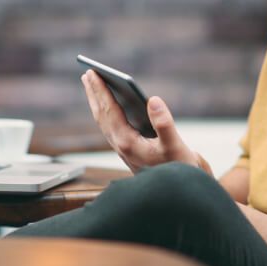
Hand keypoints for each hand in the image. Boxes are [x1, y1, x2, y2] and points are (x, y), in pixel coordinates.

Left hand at [81, 70, 210, 174]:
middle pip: (101, 115)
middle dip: (94, 93)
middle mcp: (120, 146)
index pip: (109, 111)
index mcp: (127, 142)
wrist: (179, 192)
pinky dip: (106, 111)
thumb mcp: (175, 146)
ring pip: (104, 121)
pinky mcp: (128, 150)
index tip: (92, 73)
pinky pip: (111, 126)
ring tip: (92, 85)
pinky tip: (109, 105)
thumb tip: (153, 100)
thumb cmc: (179, 168)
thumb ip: (164, 124)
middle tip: (88, 73)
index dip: (100, 90)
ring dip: (97, 102)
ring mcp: (122, 149)